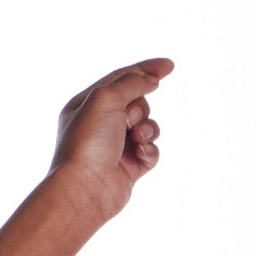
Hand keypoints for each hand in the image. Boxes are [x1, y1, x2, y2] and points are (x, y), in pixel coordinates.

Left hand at [49, 57, 172, 218]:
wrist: (85, 189)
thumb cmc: (88, 143)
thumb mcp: (105, 98)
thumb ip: (130, 82)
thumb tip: (151, 79)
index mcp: (86, 106)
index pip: (120, 80)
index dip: (145, 70)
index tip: (169, 66)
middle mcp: (99, 125)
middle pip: (137, 102)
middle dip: (139, 109)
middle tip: (126, 122)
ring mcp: (114, 147)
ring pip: (147, 126)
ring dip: (147, 129)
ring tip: (135, 140)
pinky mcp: (128, 167)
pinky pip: (151, 151)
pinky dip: (149, 150)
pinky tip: (139, 156)